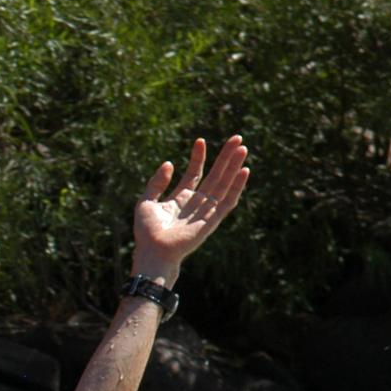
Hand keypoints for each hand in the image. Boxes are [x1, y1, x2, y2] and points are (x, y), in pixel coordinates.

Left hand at [132, 134, 247, 277]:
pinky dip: (237, 186)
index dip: (198, 157)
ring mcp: (206, 211)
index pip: (194, 174)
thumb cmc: (147, 232)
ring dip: (234, 166)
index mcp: (180, 198)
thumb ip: (156, 183)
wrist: (153, 251)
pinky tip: (244, 171)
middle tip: (236, 138)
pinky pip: (228, 200)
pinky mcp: (213, 219)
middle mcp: (196, 203)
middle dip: (225, 157)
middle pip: (215, 175)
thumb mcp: (146, 201)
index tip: (199, 141)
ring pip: (224, 184)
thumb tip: (168, 163)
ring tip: (242, 148)